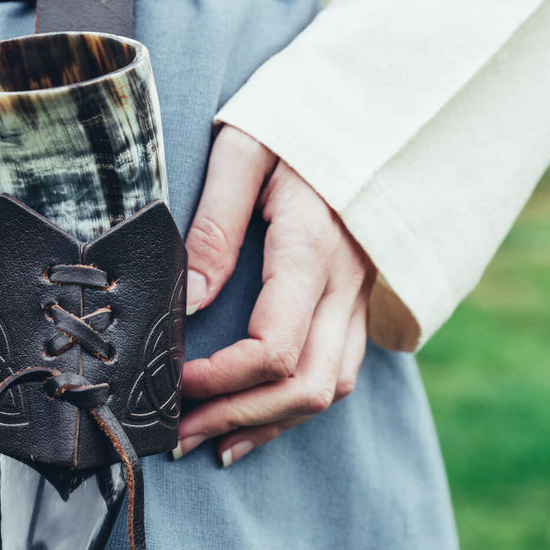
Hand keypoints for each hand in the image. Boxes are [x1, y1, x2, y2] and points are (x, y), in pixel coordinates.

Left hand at [175, 125, 375, 464]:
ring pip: (330, 389)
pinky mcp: (361, 300)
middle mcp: (347, 285)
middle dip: (238, 419)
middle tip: (178, 435)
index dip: (220, 381)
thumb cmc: (299, 121)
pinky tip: (257, 417)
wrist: (377, 107)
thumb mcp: (245, 150)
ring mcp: (361, 297)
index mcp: (315, 249)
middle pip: (307, 387)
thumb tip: (185, 303)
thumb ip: (214, 225)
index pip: (274, 349)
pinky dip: (297, 404)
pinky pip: (339, 370)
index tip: (172, 380)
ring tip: (211, 442)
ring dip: (269, 424)